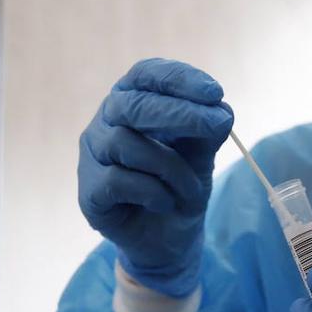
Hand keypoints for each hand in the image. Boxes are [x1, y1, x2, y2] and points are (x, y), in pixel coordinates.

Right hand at [77, 58, 232, 295]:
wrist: (170, 237)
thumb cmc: (182, 183)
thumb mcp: (202, 152)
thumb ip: (208, 129)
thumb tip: (222, 111)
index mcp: (132, 99)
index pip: (146, 74)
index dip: (178, 78)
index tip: (215, 92)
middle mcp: (106, 121)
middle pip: (131, 104)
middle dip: (179, 113)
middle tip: (217, 124)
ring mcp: (92, 155)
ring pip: (125, 143)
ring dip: (170, 166)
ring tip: (190, 187)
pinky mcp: (89, 191)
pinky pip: (118, 181)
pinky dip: (153, 192)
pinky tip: (165, 202)